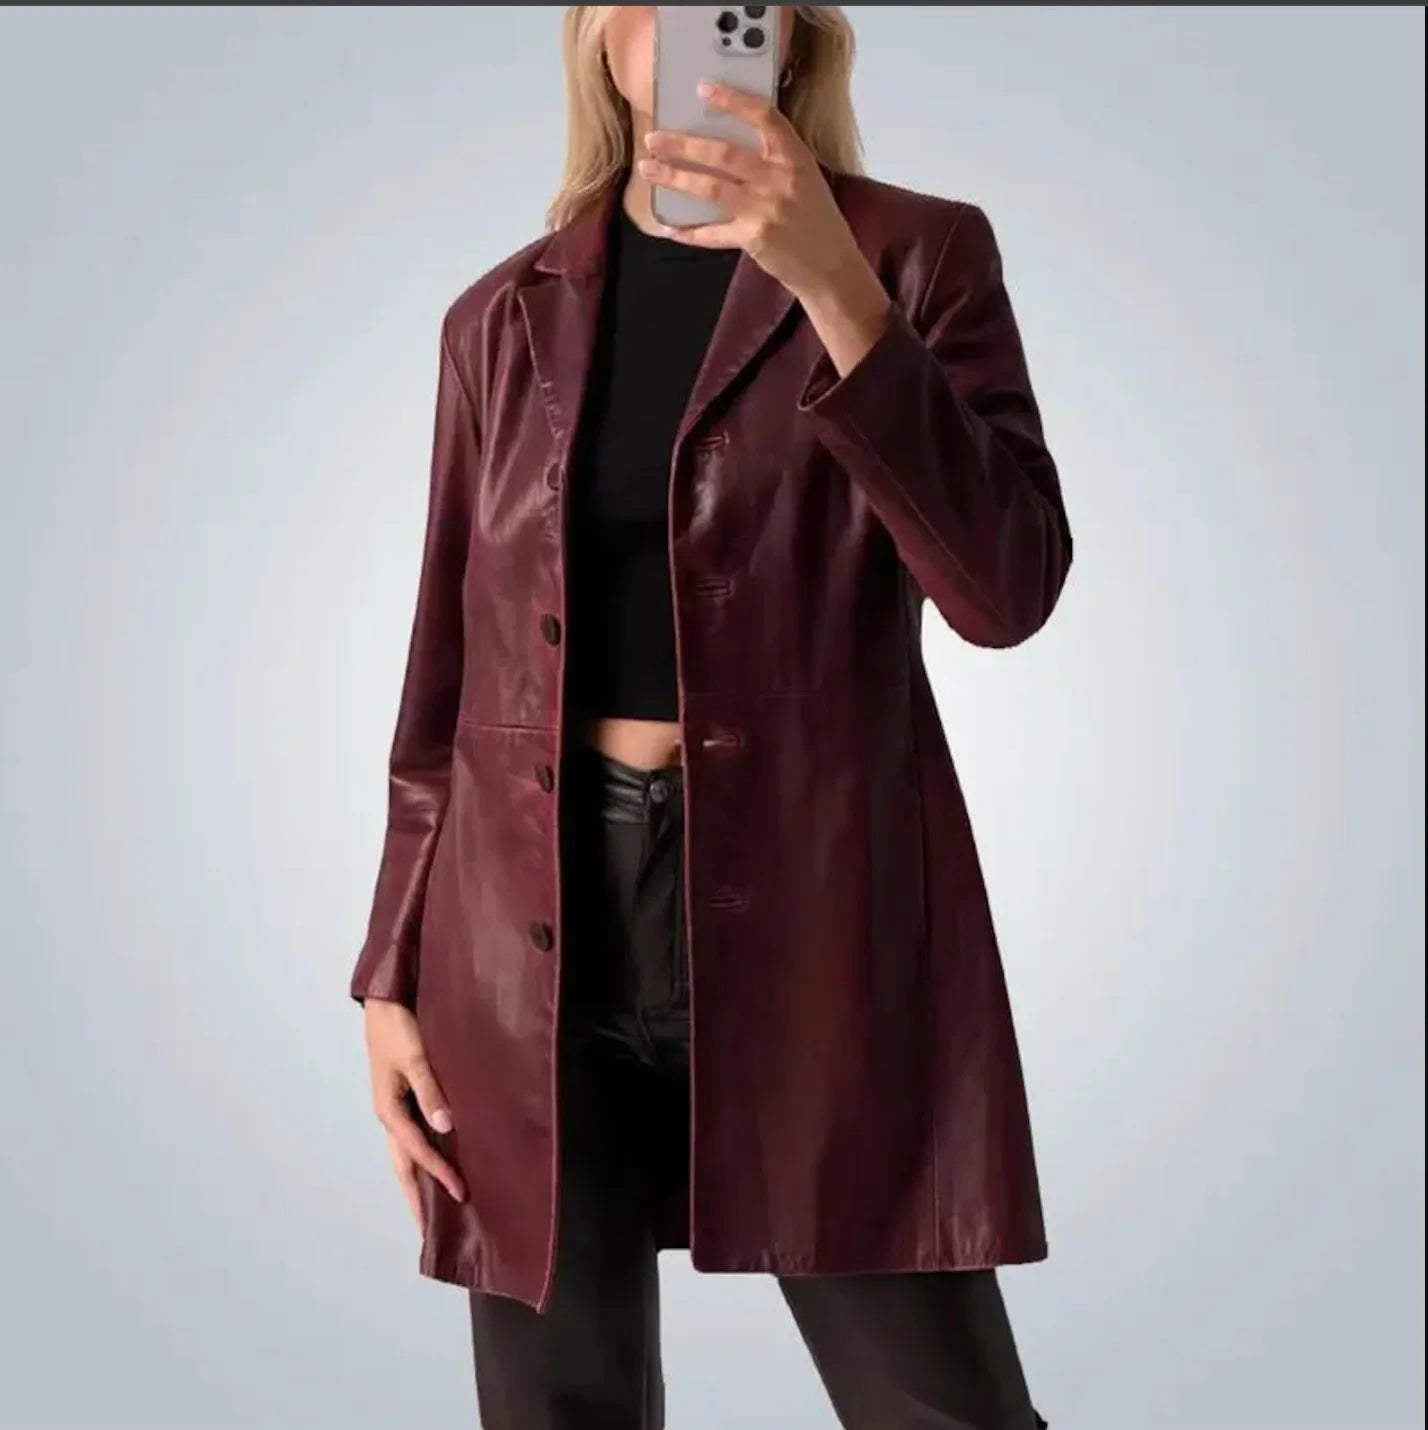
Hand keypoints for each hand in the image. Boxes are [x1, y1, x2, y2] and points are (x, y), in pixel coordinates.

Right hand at [362, 997, 465, 1231]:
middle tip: (429, 1229)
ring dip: (417, 1179)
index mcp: (389, 1109)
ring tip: (430, 1206)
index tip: (460, 1194)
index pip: (417, 1152)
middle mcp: (390, 1114)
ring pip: (404, 1153)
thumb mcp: (415, 1057)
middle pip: (402, 1165)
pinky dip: (420, 1155)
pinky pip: (412, 1135)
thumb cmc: (398, 1026)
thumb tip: (445, 1126)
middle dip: (415, 1196)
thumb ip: (430, 1090)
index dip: (439, 1173)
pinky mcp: (402, 1096)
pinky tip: (436, 1159)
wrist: (385, 1001)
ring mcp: (394, 1107)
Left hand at [638, 81, 892, 376]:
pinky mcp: (753, 238)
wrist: (831, 266)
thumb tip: (725, 146)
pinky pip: (712, 233)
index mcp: (795, 158)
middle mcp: (779, 180)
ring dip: (675, 178)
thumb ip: (773, 160)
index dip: (733, 100)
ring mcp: (765, 210)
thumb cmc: (816, 220)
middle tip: (654, 138)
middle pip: (724, 154)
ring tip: (648, 169)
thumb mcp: (805, 179)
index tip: (704, 89)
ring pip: (710, 188)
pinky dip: (689, 232)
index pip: (764, 118)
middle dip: (684, 145)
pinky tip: (669, 227)